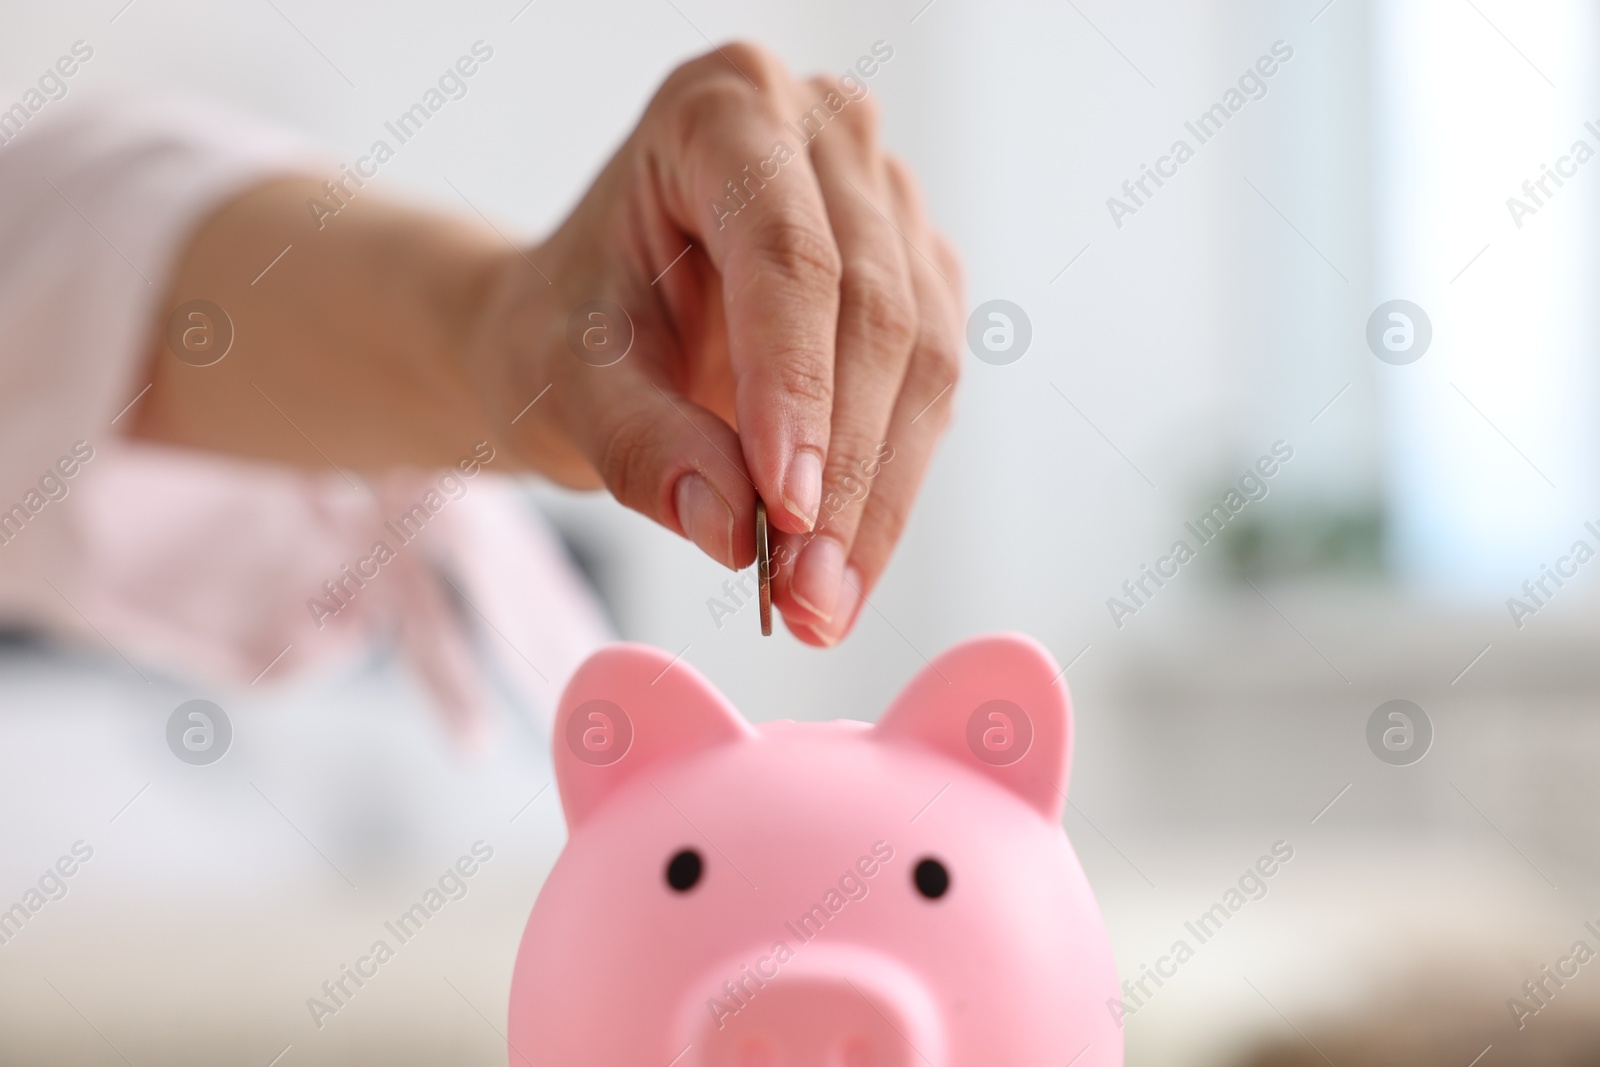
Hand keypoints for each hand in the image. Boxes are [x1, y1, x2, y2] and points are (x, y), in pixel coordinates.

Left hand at [487, 42, 963, 645]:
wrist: (585, 330)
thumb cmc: (567, 327)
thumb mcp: (568, 379)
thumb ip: (640, 444)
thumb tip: (733, 530)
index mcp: (721, 110)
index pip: (786, 255)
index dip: (795, 388)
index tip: (785, 511)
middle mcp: (823, 136)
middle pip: (871, 310)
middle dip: (845, 468)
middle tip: (807, 593)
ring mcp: (886, 206)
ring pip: (922, 358)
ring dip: (880, 496)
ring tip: (824, 602)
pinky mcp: (919, 280)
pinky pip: (930, 394)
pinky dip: (891, 490)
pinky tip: (845, 566)